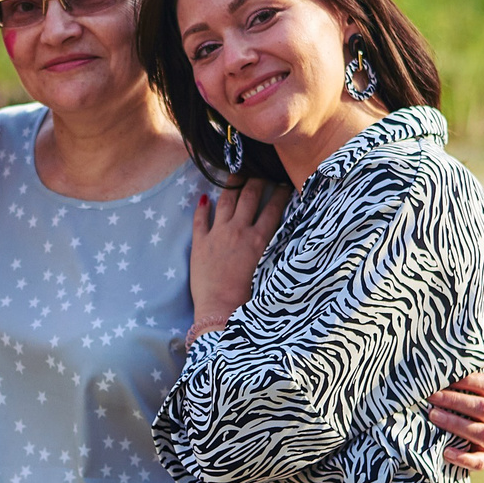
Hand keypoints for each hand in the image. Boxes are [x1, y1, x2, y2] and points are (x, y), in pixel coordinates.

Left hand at [189, 179, 286, 337]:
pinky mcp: (199, 243)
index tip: (284, 182)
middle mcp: (238, 231)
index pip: (273, 208)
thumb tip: (284, 233)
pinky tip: (203, 199)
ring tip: (235, 175)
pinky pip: (200, 220)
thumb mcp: (270, 270)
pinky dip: (202, 208)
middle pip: (249, 197)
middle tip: (260, 171)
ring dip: (231, 186)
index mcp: (259, 239)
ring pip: (225, 201)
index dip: (280, 193)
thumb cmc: (249, 298)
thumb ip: (275, 249)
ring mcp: (217, 234)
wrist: (219, 310)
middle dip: (257, 181)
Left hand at [426, 359, 483, 472]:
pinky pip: (479, 461)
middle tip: (430, 395)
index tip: (447, 375)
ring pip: (481, 433)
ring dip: (456, 424)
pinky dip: (464, 458)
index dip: (469, 381)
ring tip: (433, 416)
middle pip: (482, 408)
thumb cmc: (478, 403)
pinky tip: (446, 452)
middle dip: (455, 401)